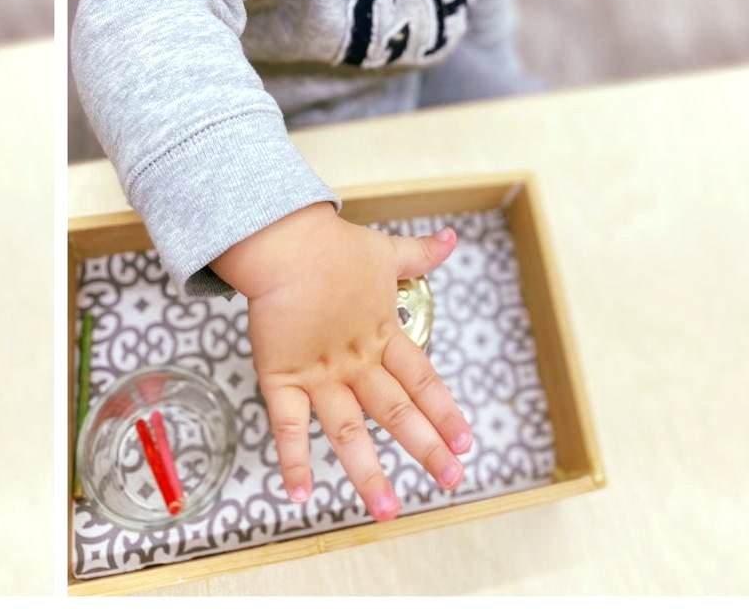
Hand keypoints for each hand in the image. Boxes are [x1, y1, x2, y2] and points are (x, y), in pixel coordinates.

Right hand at [212, 202, 470, 520]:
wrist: (283, 238)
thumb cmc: (330, 245)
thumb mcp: (383, 251)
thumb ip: (419, 254)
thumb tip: (451, 240)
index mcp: (381, 335)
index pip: (423, 381)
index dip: (445, 412)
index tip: (467, 443)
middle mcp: (355, 362)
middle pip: (396, 412)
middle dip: (425, 448)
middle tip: (451, 480)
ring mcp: (319, 373)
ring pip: (348, 430)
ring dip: (367, 472)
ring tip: (387, 510)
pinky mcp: (282, 375)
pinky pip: (287, 424)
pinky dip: (293, 459)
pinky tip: (299, 493)